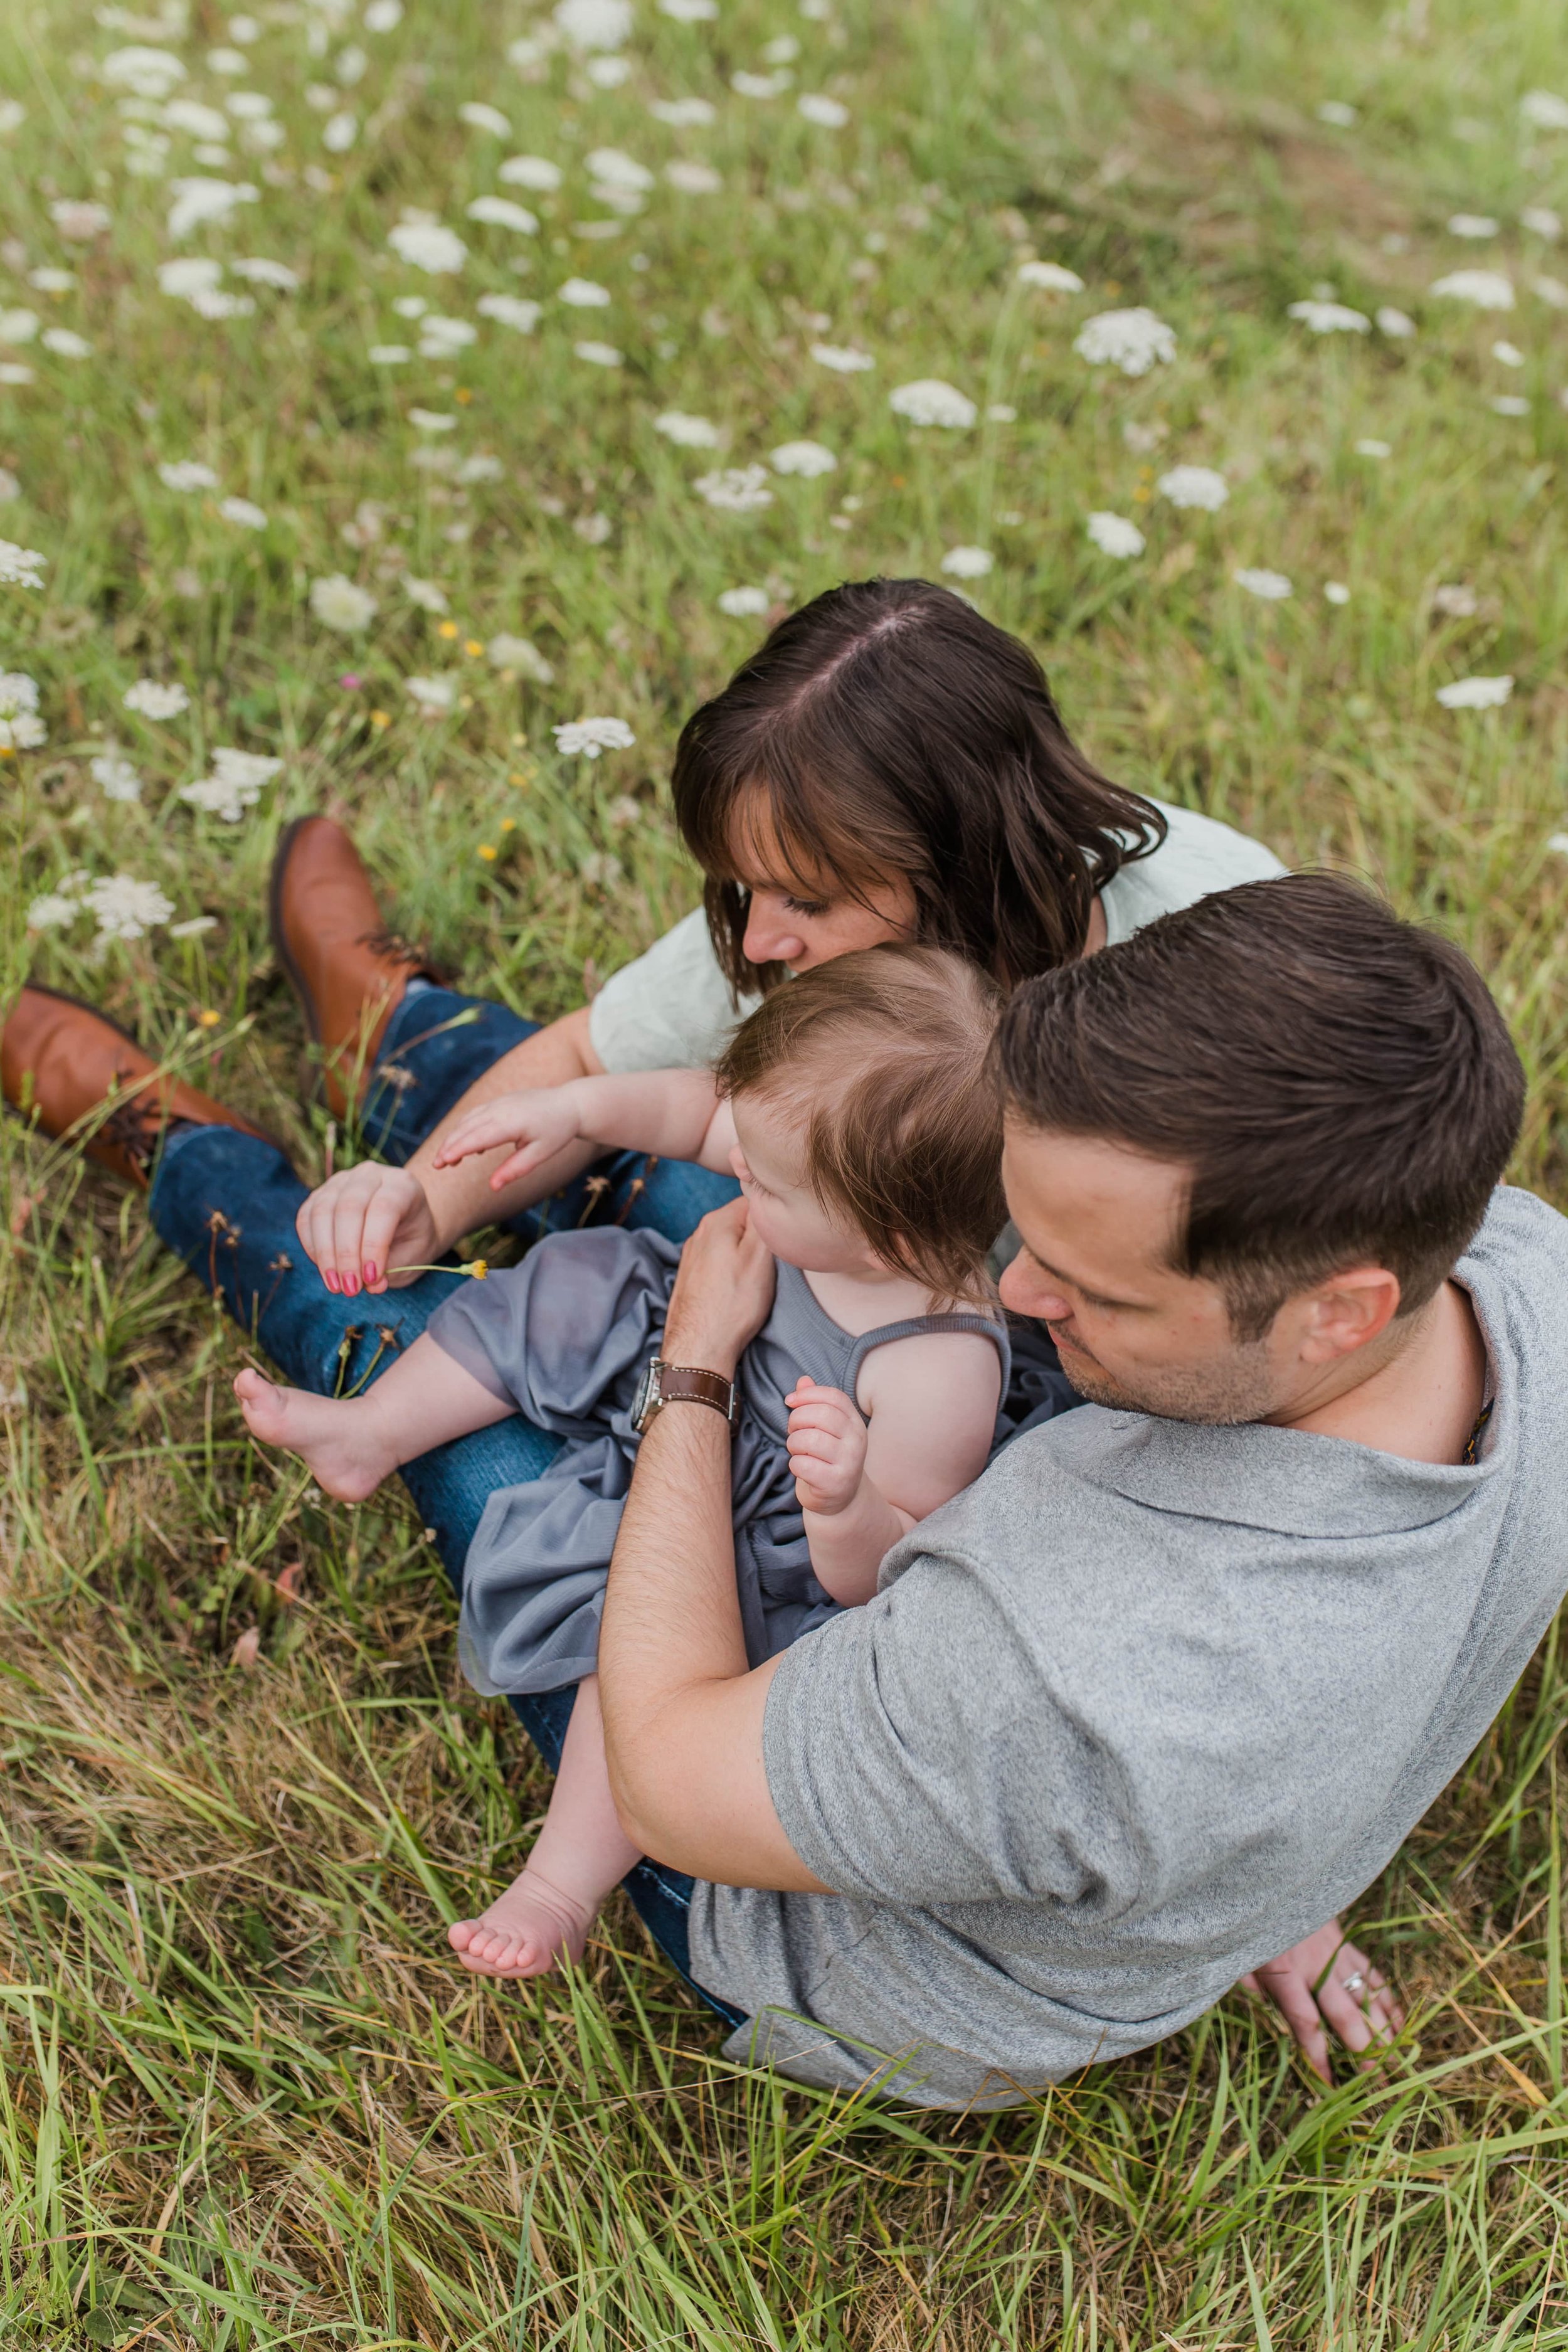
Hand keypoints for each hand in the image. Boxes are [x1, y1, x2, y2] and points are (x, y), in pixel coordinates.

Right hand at [294, 1163, 438, 1296]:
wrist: (403, 1224)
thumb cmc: (411, 1240)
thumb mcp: (413, 1256)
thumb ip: (393, 1267)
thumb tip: (371, 1285)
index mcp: (402, 1184)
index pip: (383, 1208)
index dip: (374, 1245)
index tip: (371, 1278)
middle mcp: (370, 1175)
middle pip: (349, 1208)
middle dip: (346, 1254)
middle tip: (350, 1289)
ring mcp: (341, 1181)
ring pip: (322, 1212)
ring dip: (326, 1255)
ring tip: (336, 1286)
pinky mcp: (319, 1195)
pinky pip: (306, 1219)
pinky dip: (313, 1248)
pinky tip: (325, 1270)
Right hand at [430, 1083, 585, 1190]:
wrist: (569, 1104)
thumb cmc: (557, 1132)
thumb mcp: (540, 1154)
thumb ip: (515, 1170)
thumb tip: (493, 1187)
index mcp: (511, 1122)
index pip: (477, 1137)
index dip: (457, 1150)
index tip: (442, 1162)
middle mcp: (501, 1109)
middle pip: (466, 1128)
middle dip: (449, 1146)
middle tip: (436, 1166)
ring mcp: (499, 1102)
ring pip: (468, 1120)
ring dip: (454, 1137)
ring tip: (447, 1160)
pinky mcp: (499, 1101)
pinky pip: (476, 1114)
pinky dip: (465, 1128)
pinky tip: (467, 1146)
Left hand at [661, 1196, 775, 1375]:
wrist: (699, 1347)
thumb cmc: (733, 1305)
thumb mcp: (761, 1257)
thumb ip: (765, 1221)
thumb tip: (766, 1198)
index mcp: (716, 1220)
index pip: (754, 1201)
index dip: (772, 1219)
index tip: (781, 1240)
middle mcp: (699, 1233)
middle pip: (741, 1222)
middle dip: (758, 1238)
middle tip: (771, 1263)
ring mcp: (692, 1255)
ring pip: (730, 1243)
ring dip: (744, 1256)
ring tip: (754, 1280)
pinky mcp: (691, 1276)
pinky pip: (719, 1262)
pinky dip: (730, 1271)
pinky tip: (736, 1289)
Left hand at [785, 1377, 868, 1514]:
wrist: (840, 1499)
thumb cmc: (827, 1458)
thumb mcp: (824, 1430)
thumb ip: (815, 1404)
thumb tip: (803, 1380)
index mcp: (854, 1422)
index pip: (834, 1397)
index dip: (807, 1394)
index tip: (790, 1401)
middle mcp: (856, 1440)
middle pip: (821, 1414)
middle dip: (796, 1419)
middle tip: (793, 1431)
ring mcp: (849, 1462)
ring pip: (809, 1439)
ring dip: (793, 1443)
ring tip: (798, 1451)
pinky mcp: (835, 1482)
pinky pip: (803, 1464)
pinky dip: (795, 1465)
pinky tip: (802, 1468)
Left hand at [1241, 1917, 1403, 2081]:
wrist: (1280, 1877)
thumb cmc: (1258, 1921)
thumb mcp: (1242, 1951)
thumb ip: (1248, 1981)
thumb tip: (1259, 2005)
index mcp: (1286, 1972)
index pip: (1304, 2020)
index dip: (1317, 2053)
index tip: (1328, 2080)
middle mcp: (1316, 1966)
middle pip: (1344, 2013)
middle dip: (1361, 2047)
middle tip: (1375, 2077)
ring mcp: (1337, 1954)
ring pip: (1366, 1996)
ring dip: (1382, 2028)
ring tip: (1396, 2059)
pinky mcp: (1348, 1945)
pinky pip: (1373, 1975)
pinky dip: (1388, 2000)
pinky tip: (1400, 2024)